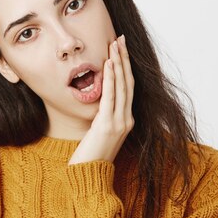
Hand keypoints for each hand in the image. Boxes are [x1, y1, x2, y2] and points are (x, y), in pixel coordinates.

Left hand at [69, 34, 134, 164]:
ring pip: (122, 86)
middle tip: (120, 39)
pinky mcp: (108, 125)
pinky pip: (111, 96)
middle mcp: (127, 120)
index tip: (121, 49)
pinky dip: (111, 78)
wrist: (89, 178)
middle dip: (124, 58)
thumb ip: (103, 118)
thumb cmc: (90, 158)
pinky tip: (109, 63)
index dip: (126, 67)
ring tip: (114, 44)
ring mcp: (119, 122)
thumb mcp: (99, 133)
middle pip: (128, 82)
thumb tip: (99, 104)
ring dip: (118, 62)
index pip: (128, 88)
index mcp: (126, 121)